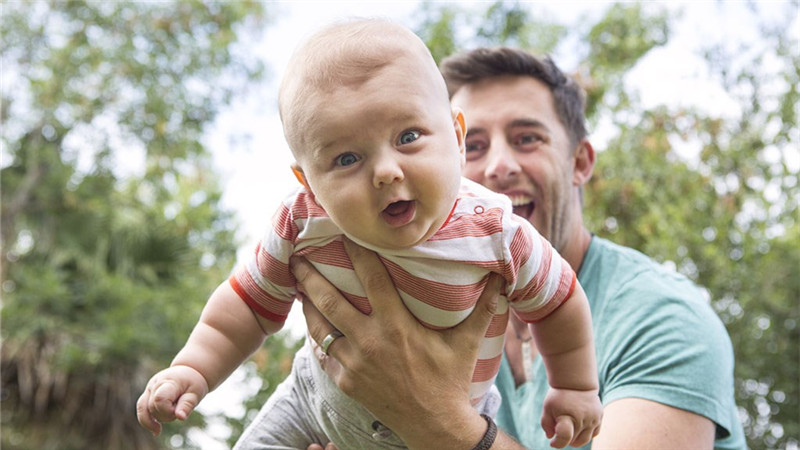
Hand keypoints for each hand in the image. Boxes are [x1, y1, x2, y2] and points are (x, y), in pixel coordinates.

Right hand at [136, 365, 208, 435]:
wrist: (188, 371)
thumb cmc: (193, 382)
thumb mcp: (196, 393)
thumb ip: (187, 405)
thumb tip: (180, 418)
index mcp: (168, 382)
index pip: (159, 399)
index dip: (167, 411)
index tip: (178, 412)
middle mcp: (155, 384)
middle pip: (152, 407)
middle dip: (165, 416)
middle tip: (178, 411)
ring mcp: (149, 388)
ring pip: (143, 409)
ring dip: (154, 420)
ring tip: (162, 427)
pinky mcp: (146, 394)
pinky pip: (141, 409)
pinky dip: (147, 420)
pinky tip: (156, 430)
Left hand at [294, 238, 502, 448]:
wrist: (434, 425)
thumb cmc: (451, 380)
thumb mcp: (467, 343)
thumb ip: (484, 307)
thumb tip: (503, 277)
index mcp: (397, 325)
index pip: (371, 279)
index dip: (356, 252)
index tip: (342, 233)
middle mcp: (370, 341)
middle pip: (330, 300)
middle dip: (310, 276)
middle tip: (296, 257)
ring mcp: (354, 363)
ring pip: (320, 327)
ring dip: (306, 304)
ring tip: (297, 284)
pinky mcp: (346, 381)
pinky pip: (326, 353)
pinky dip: (318, 336)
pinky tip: (312, 322)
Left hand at [541, 387, 602, 447]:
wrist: (576, 381)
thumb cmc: (559, 395)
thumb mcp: (547, 407)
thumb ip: (546, 424)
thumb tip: (551, 437)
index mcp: (567, 416)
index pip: (564, 437)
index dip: (557, 443)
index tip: (552, 442)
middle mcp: (582, 419)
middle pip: (573, 440)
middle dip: (565, 439)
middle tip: (559, 429)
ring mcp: (593, 419)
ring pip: (585, 439)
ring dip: (576, 439)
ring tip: (569, 430)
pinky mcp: (599, 417)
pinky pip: (595, 433)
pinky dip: (587, 434)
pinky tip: (579, 427)